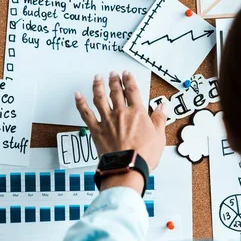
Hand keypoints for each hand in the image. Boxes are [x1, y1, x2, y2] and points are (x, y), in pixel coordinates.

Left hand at [75, 71, 167, 189]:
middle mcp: (120, 113)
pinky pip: (86, 113)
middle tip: (112, 74)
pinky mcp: (96, 130)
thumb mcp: (159, 136)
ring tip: (97, 78)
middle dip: (114, 81)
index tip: (126, 74)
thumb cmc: (143, 154)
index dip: (129, 80)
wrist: (127, 167)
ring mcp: (107, 120)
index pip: (132, 90)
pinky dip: (80, 103)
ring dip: (98, 86)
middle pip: (116, 92)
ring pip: (100, 98)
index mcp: (137, 113)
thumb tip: (163, 106)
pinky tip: (78, 96)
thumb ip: (159, 118)